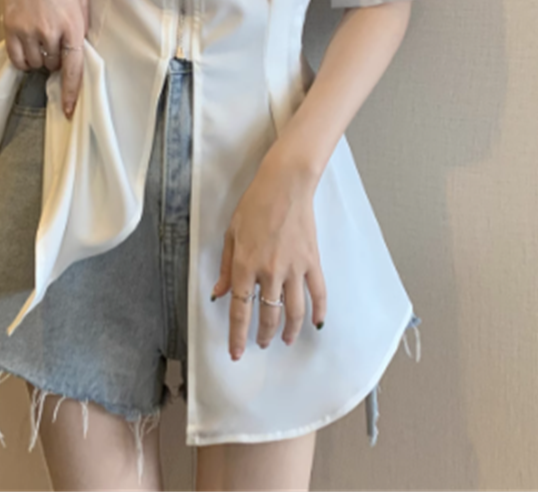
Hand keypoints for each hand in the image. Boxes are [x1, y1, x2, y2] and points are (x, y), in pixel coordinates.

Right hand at [0, 0, 88, 118]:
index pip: (73, 68)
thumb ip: (81, 26)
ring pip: (35, 65)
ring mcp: (28, 32)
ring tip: (40, 40)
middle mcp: (50, 33)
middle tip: (54, 41)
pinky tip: (26, 48)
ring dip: (39, 59)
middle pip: (53, 66)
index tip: (69, 110)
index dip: (71, 92)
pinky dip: (23, 59)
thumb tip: (78, 49)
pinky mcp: (10, 29)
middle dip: (56, 59)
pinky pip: (16, 59)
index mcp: (72, 26)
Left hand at [211, 145, 326, 359]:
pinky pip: (318, 293)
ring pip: (294, 311)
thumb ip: (226, 268)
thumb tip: (219, 293)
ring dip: (289, 331)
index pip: (240, 310)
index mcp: (245, 265)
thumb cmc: (254, 205)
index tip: (236, 352)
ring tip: (285, 341)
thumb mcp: (231, 234)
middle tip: (259, 344)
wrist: (284, 185)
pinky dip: (318, 311)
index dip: (237, 335)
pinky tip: (315, 324)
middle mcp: (270, 271)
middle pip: (268, 316)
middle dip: (263, 335)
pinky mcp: (312, 261)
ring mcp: (294, 268)